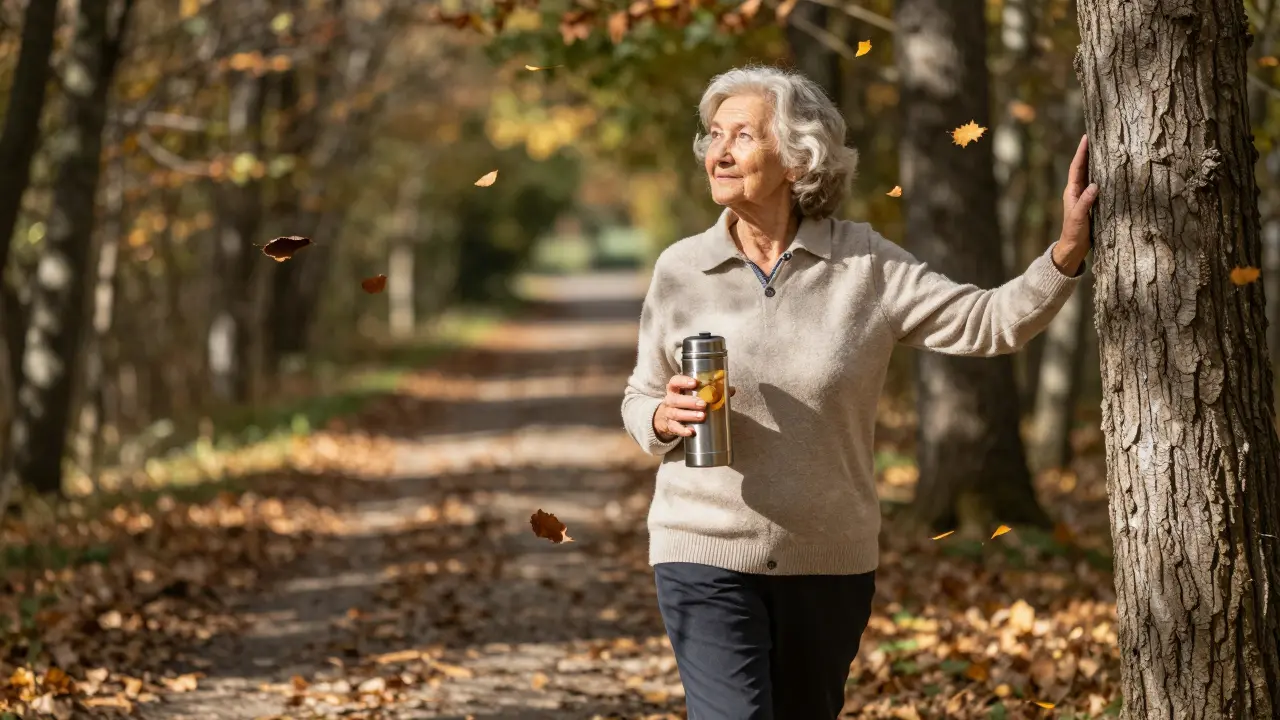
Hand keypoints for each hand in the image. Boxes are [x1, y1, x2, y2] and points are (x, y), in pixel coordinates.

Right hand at [654, 374, 736, 440]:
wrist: (666, 417)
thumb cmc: (684, 401)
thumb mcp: (692, 394)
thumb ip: (711, 390)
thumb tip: (731, 390)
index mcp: (675, 389)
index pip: (675, 381)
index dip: (683, 381)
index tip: (695, 383)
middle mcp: (670, 400)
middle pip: (676, 399)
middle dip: (690, 401)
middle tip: (703, 403)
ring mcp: (668, 413)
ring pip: (676, 414)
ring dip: (689, 415)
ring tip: (702, 416)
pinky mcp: (670, 426)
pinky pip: (675, 428)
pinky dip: (683, 430)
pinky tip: (691, 432)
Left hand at [1053, 134, 1098, 275]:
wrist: (1074, 248)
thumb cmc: (1074, 233)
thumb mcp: (1079, 218)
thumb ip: (1086, 202)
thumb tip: (1095, 186)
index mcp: (1072, 191)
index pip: (1077, 167)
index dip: (1081, 152)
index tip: (1086, 137)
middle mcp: (1078, 191)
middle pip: (1084, 167)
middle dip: (1090, 152)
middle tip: (1099, 136)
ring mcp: (1085, 196)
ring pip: (1092, 174)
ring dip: (1098, 161)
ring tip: (1107, 147)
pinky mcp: (1093, 203)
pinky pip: (1099, 184)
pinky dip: (1105, 175)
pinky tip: (1113, 170)